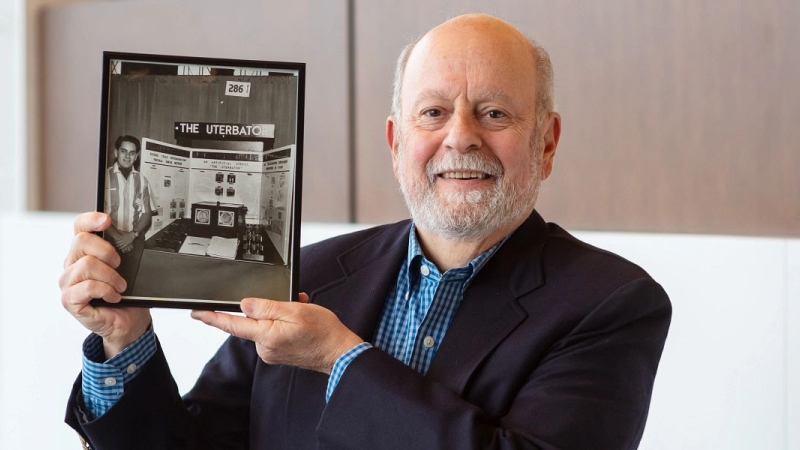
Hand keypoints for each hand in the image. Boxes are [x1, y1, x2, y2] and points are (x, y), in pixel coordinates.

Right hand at [59, 212, 151, 357]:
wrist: (127, 321)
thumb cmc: (126, 293)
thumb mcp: (128, 268)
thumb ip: (122, 251)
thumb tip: (132, 234)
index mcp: (84, 252)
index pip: (79, 227)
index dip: (90, 220)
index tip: (107, 221)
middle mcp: (72, 265)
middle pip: (81, 242)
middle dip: (107, 251)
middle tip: (120, 264)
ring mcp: (68, 283)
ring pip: (86, 265)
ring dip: (110, 275)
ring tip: (120, 285)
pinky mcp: (70, 300)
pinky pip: (88, 287)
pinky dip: (106, 290)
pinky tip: (114, 296)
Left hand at [191, 294, 363, 373]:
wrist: (339, 354)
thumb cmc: (323, 332)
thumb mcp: (296, 310)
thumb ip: (267, 307)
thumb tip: (245, 304)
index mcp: (266, 335)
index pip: (232, 324)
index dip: (212, 317)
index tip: (196, 312)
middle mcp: (265, 347)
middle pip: (253, 321)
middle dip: (268, 307)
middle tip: (293, 301)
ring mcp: (271, 352)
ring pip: (265, 325)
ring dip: (279, 314)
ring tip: (301, 310)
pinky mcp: (278, 354)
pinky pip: (272, 333)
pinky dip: (283, 323)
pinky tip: (299, 320)